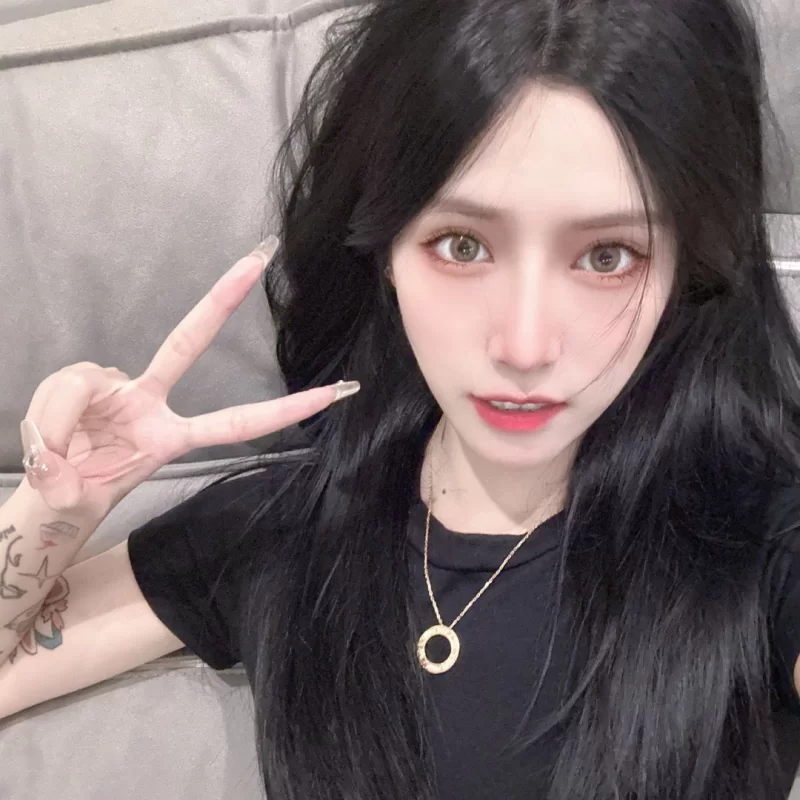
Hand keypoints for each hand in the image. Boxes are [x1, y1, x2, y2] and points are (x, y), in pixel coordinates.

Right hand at [19, 236, 358, 517]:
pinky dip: (48, 416)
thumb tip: (51, 449)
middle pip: (187, 340)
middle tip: (261, 255)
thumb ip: (64, 464)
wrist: (45, 501)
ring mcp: (117, 387)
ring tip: (51, 460)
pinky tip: (45, 441)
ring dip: (60, 422)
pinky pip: (66, 385)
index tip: (335, 392)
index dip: (283, 410)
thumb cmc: (73, 496)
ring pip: (87, 381)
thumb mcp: (75, 491)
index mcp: (171, 436)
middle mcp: (149, 401)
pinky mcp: (82, 382)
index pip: (235, 420)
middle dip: (223, 297)